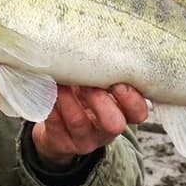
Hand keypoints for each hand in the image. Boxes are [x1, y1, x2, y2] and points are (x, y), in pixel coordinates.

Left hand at [31, 84, 147, 170]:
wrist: (58, 128)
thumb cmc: (83, 97)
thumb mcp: (100, 87)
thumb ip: (104, 73)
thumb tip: (95, 43)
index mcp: (123, 115)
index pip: (138, 113)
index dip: (131, 99)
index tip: (117, 82)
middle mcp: (106, 131)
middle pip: (113, 124)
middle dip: (100, 101)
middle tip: (87, 84)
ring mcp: (83, 140)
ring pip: (78, 121)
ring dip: (68, 98)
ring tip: (60, 81)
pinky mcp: (61, 143)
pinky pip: (54, 124)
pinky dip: (50, 104)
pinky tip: (46, 90)